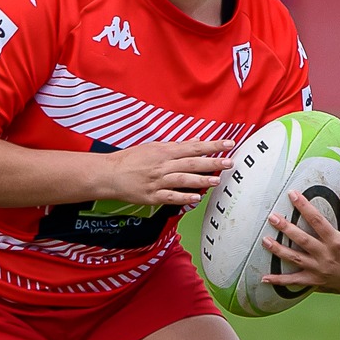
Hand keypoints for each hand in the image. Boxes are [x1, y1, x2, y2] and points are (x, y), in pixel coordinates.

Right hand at [102, 140, 234, 207]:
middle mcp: (163, 165)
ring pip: (182, 179)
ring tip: (217, 180)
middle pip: (191, 163)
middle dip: (212, 162)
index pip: (193, 147)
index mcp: (164, 152)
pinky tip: (196, 198)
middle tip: (230, 162)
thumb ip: (176, 146)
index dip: (212, 145)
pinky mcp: (152, 196)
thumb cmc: (131, 159)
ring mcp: (158, 181)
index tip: (228, 144)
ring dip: (201, 180)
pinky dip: (183, 197)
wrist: (109, 174)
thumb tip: (196, 141)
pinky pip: (170, 197)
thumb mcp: (153, 147)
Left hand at [262, 190, 339, 294]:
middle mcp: (326, 255)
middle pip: (302, 239)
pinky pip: (294, 281)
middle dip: (286, 228)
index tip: (292, 194)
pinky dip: (279, 281)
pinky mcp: (315, 280)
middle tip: (271, 217)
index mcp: (337, 241)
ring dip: (278, 250)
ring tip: (264, 241)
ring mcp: (319, 269)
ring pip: (295, 259)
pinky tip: (264, 278)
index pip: (317, 220)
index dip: (304, 206)